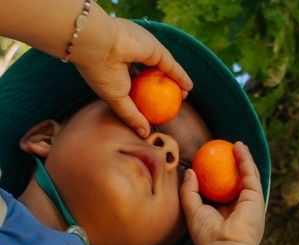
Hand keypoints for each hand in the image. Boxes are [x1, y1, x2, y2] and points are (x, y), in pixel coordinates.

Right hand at [71, 15, 192, 137]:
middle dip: (162, 90)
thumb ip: (132, 116)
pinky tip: (188, 87)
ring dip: (174, 83)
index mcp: (117, 70)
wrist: (97, 44)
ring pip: (162, 70)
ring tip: (183, 96)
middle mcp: (130, 59)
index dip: (146, 98)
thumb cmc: (102, 74)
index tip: (154, 111)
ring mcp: (142, 52)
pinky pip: (170, 65)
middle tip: (172, 104)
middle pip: (150, 77)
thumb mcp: (117, 101)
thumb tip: (145, 133)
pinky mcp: (154, 49)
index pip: (135, 85)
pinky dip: (180, 76)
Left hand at [181, 143, 265, 244]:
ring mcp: (250, 204)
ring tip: (234, 144)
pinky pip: (251, 174)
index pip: (222, 192)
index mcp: (226, 215)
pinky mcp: (256, 198)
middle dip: (233, 166)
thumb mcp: (192, 211)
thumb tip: (190, 171)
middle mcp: (240, 209)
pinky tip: (239, 147)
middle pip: (237, 183)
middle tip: (223, 151)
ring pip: (247, 176)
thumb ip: (189, 191)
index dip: (217, 176)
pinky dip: (246, 159)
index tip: (208, 162)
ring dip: (242, 158)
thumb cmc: (207, 236)